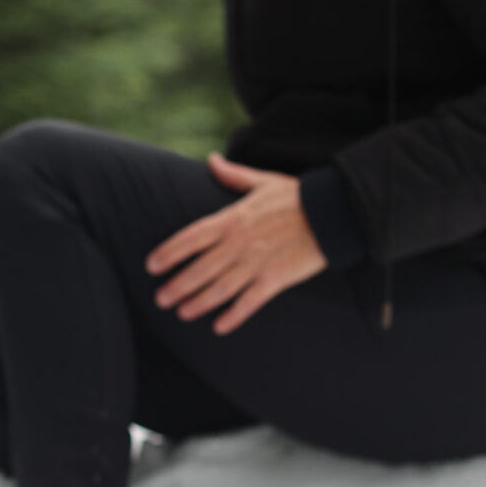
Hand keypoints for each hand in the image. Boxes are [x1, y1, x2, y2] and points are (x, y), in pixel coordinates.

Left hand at [144, 153, 327, 334]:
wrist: (333, 212)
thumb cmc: (295, 196)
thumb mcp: (262, 181)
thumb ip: (232, 175)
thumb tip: (211, 160)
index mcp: (232, 219)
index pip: (191, 237)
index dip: (169, 252)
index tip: (151, 265)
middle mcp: (239, 244)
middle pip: (200, 269)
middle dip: (178, 286)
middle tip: (160, 299)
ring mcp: (257, 263)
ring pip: (220, 289)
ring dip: (198, 303)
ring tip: (182, 313)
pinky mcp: (276, 279)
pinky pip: (250, 302)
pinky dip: (234, 315)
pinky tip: (219, 326)